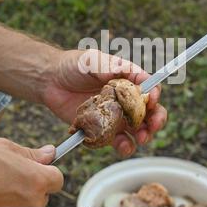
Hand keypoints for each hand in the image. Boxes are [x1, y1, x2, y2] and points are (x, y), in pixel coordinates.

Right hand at [0, 138, 62, 206]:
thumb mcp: (5, 148)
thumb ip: (32, 154)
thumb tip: (50, 153)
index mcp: (36, 180)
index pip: (58, 179)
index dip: (48, 172)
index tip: (37, 168)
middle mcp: (32, 203)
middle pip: (44, 194)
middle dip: (33, 184)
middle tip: (11, 175)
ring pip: (30, 204)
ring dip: (21, 196)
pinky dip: (9, 204)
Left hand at [41, 49, 167, 156]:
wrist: (50, 81)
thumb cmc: (73, 65)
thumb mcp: (91, 60)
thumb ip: (110, 66)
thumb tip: (129, 73)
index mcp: (127, 79)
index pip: (149, 87)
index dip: (154, 94)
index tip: (151, 99)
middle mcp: (126, 99)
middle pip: (150, 111)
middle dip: (156, 119)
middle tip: (153, 125)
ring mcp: (117, 115)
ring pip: (139, 128)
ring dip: (144, 135)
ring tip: (140, 138)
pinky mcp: (105, 129)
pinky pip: (119, 141)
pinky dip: (125, 146)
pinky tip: (123, 146)